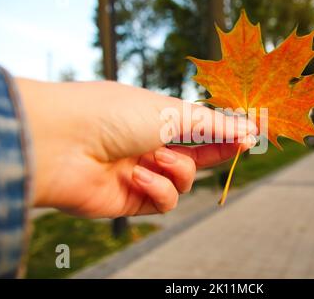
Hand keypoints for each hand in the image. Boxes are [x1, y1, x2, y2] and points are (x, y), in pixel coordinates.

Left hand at [16, 79, 255, 217]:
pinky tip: (136, 177)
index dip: (225, 132)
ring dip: (177, 170)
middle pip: (197, 155)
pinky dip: (157, 189)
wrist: (62, 143)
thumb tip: (248, 128)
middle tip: (241, 147)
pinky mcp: (133, 198)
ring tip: (154, 158)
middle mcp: (149, 145)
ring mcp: (142, 172)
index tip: (251, 134)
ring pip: (184, 180)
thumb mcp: (171, 112)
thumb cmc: (114, 115)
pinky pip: (165, 200)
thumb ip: (212, 125)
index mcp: (155, 118)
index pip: (199, 128)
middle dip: (216, 152)